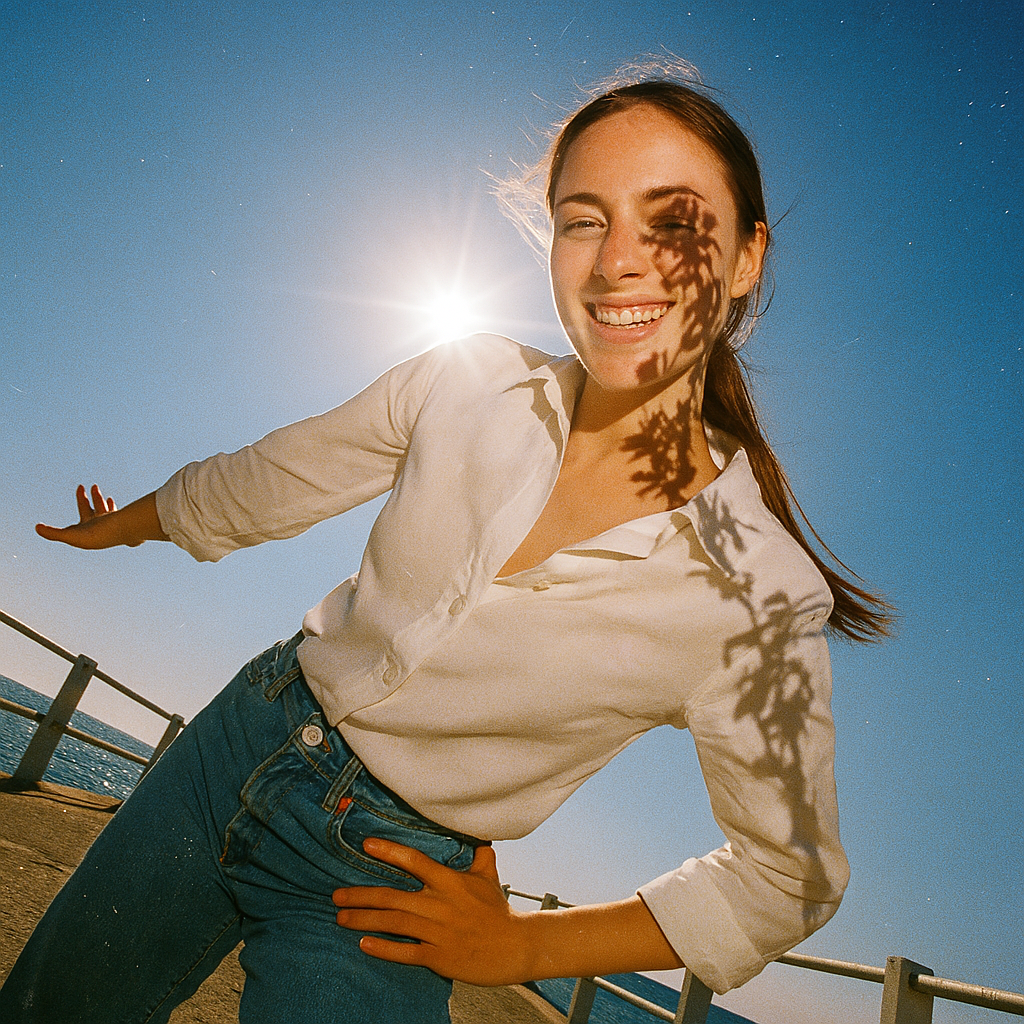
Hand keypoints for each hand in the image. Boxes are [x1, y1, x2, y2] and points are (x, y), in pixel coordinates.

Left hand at [36, 487, 166, 547]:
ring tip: (98, 489)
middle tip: (90, 485)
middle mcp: (101, 527)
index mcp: (89, 530)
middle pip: (93, 510)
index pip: (83, 511)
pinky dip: (117, 509)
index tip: (81, 486)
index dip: (81, 498)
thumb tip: (36, 528)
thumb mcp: (72, 535)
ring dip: (100, 500)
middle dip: (91, 498)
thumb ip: (54, 533)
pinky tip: (119, 505)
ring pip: (105, 510)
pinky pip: (122, 515)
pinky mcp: (124, 523)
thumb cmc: (100, 534)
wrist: (127, 533)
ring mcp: (113, 525)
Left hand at [332, 839, 531, 985]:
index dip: (390, 851)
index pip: (416, 861)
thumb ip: (480, 856)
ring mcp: (438, 932)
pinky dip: (384, 949)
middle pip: (393, 896)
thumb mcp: (488, 876)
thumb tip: (481, 836)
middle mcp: (440, 904)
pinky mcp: (439, 957)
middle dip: (361, 896)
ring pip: (394, 923)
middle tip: (335, 896)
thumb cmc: (498, 910)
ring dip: (364, 920)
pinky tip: (364, 945)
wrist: (516, 946)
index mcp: (450, 882)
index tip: (366, 845)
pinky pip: (406, 952)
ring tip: (341, 918)